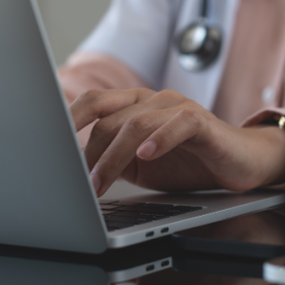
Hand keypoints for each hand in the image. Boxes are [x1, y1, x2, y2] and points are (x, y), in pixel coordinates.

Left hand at [70, 88, 284, 196]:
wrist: (237, 161)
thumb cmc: (186, 161)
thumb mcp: (140, 164)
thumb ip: (112, 159)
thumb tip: (74, 170)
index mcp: (132, 106)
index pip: (93, 103)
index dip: (69, 120)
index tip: (47, 145)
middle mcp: (151, 100)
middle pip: (109, 118)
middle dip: (90, 153)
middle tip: (79, 183)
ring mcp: (176, 107)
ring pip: (136, 124)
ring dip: (114, 157)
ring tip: (101, 184)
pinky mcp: (201, 121)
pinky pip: (178, 124)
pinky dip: (159, 138)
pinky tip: (146, 154)